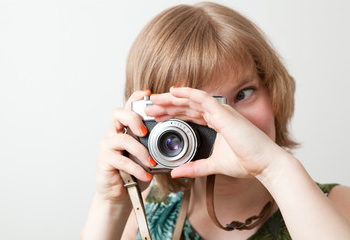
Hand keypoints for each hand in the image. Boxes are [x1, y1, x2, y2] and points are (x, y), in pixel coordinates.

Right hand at [96, 90, 153, 202]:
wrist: (119, 196)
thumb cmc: (135, 173)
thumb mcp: (148, 157)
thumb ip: (156, 147)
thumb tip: (178, 143)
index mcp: (125, 128)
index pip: (128, 107)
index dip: (136, 98)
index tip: (148, 94)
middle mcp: (113, 133)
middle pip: (118, 114)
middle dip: (134, 118)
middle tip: (145, 132)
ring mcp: (107, 146)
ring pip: (122, 139)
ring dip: (140, 151)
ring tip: (151, 163)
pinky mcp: (104, 160)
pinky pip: (121, 160)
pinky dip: (136, 169)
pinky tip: (145, 176)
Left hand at [145, 87, 285, 178]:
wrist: (265, 164)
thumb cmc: (246, 162)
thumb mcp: (213, 165)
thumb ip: (195, 167)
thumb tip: (176, 172)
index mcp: (215, 124)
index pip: (189, 115)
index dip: (172, 114)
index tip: (157, 117)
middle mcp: (217, 115)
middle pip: (186, 107)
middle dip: (167, 106)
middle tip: (149, 108)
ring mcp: (221, 112)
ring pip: (191, 100)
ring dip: (171, 99)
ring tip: (154, 100)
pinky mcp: (224, 113)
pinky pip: (202, 98)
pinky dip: (187, 93)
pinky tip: (173, 91)